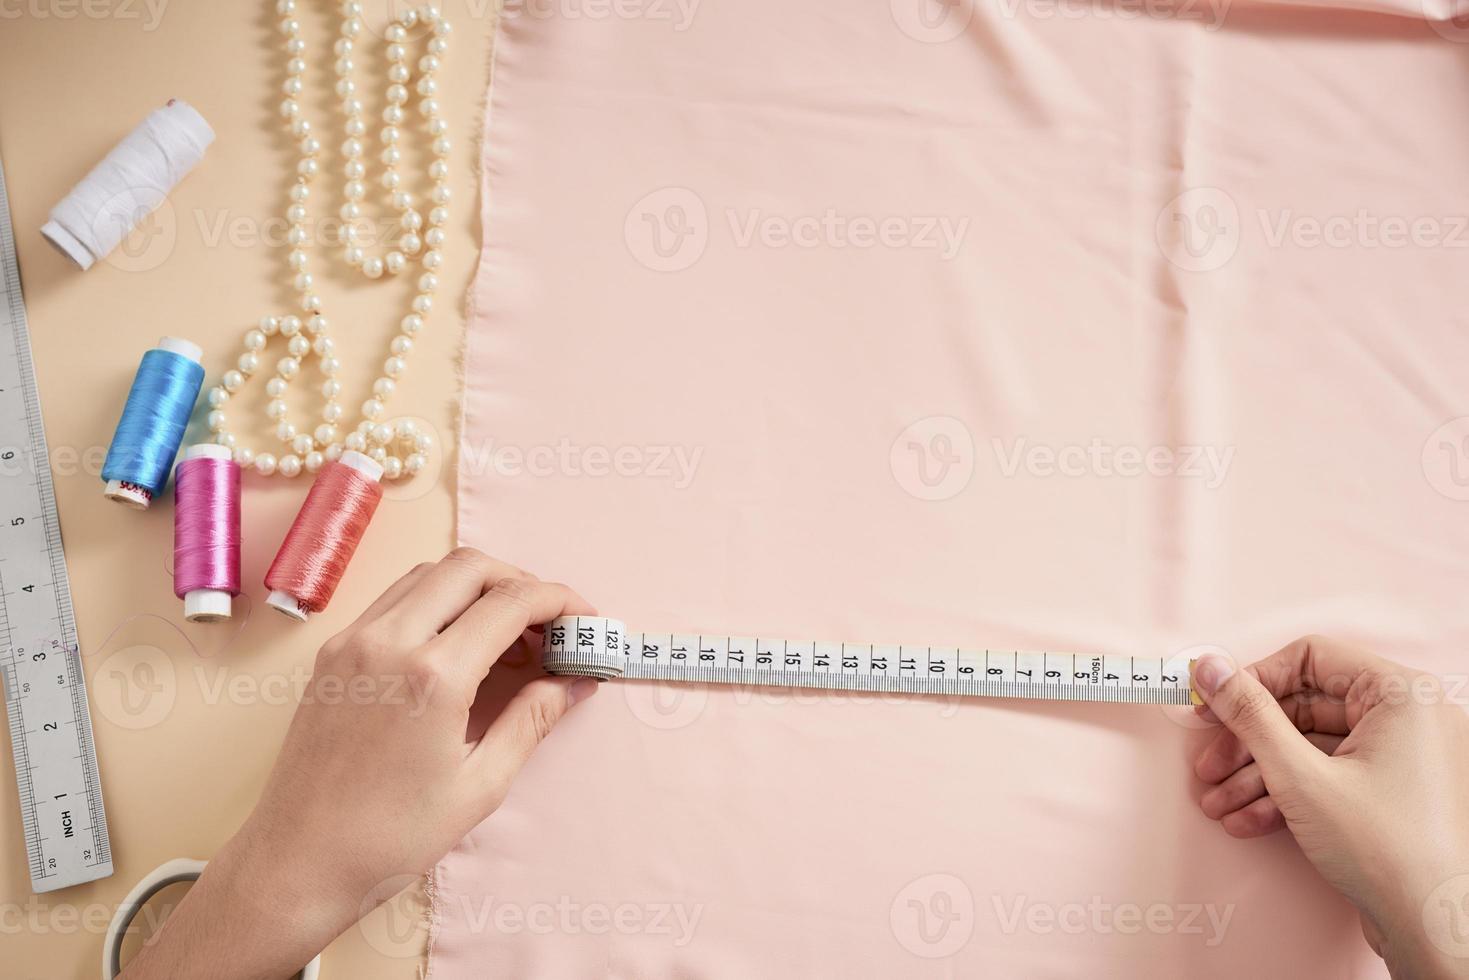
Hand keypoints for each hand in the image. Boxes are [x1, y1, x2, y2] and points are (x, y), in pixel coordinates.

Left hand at [122, 548, 599, 979]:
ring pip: (429, 573)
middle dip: (521, 581)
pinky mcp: (332, 652)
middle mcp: (389, 641)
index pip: (510, 603)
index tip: (585, 619)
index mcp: (433, 676)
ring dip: (477, 585)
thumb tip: (575, 682)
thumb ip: (532, 720)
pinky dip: (437, 600)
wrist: (299, 862)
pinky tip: (457, 640)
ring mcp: (353, 641)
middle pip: (470, 567)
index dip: (559, 601)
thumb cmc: (391, 837)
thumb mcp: (480, 785)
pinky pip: (395, 598)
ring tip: (508, 630)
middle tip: (550, 620)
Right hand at [1192, 636, 1468, 978]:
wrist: (1432, 928)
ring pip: (1311, 746)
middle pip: (1304, 707)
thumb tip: (1209, 669)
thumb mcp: (1299, 775)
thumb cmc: (1387, 851)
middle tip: (1209, 766)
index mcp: (1401, 695)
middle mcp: (1408, 718)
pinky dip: (1288, 794)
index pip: (1310, 658)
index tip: (1212, 706)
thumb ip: (1249, 714)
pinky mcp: (1391, 790)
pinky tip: (1249, 820)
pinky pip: (1330, 773)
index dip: (1252, 681)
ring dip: (1258, 775)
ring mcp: (1402, 756)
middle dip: (1248, 743)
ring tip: (1219, 803)